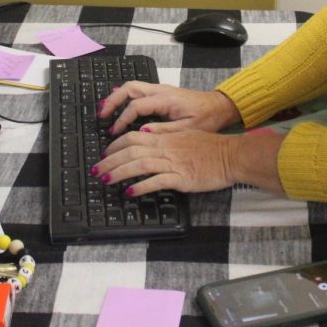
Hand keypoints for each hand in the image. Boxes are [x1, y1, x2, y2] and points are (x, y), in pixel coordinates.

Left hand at [92, 130, 236, 195]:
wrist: (230, 156)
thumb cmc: (210, 147)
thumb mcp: (184, 135)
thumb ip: (164, 135)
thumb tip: (143, 134)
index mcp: (165, 138)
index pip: (133, 137)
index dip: (115, 145)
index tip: (105, 154)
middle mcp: (166, 148)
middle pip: (130, 151)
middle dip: (110, 161)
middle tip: (96, 170)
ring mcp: (173, 163)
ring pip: (139, 165)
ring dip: (119, 172)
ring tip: (106, 180)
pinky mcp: (181, 178)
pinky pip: (157, 181)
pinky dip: (141, 186)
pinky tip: (130, 192)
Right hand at [97, 82, 240, 135]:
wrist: (219, 107)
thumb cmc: (207, 118)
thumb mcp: (188, 129)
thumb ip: (164, 131)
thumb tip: (140, 133)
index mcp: (166, 99)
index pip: (136, 106)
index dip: (123, 119)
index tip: (115, 132)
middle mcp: (161, 90)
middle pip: (129, 88)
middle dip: (113, 100)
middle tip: (101, 115)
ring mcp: (161, 90)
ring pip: (132, 87)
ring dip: (117, 97)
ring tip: (106, 111)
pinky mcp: (162, 93)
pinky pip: (139, 91)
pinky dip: (126, 97)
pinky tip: (120, 107)